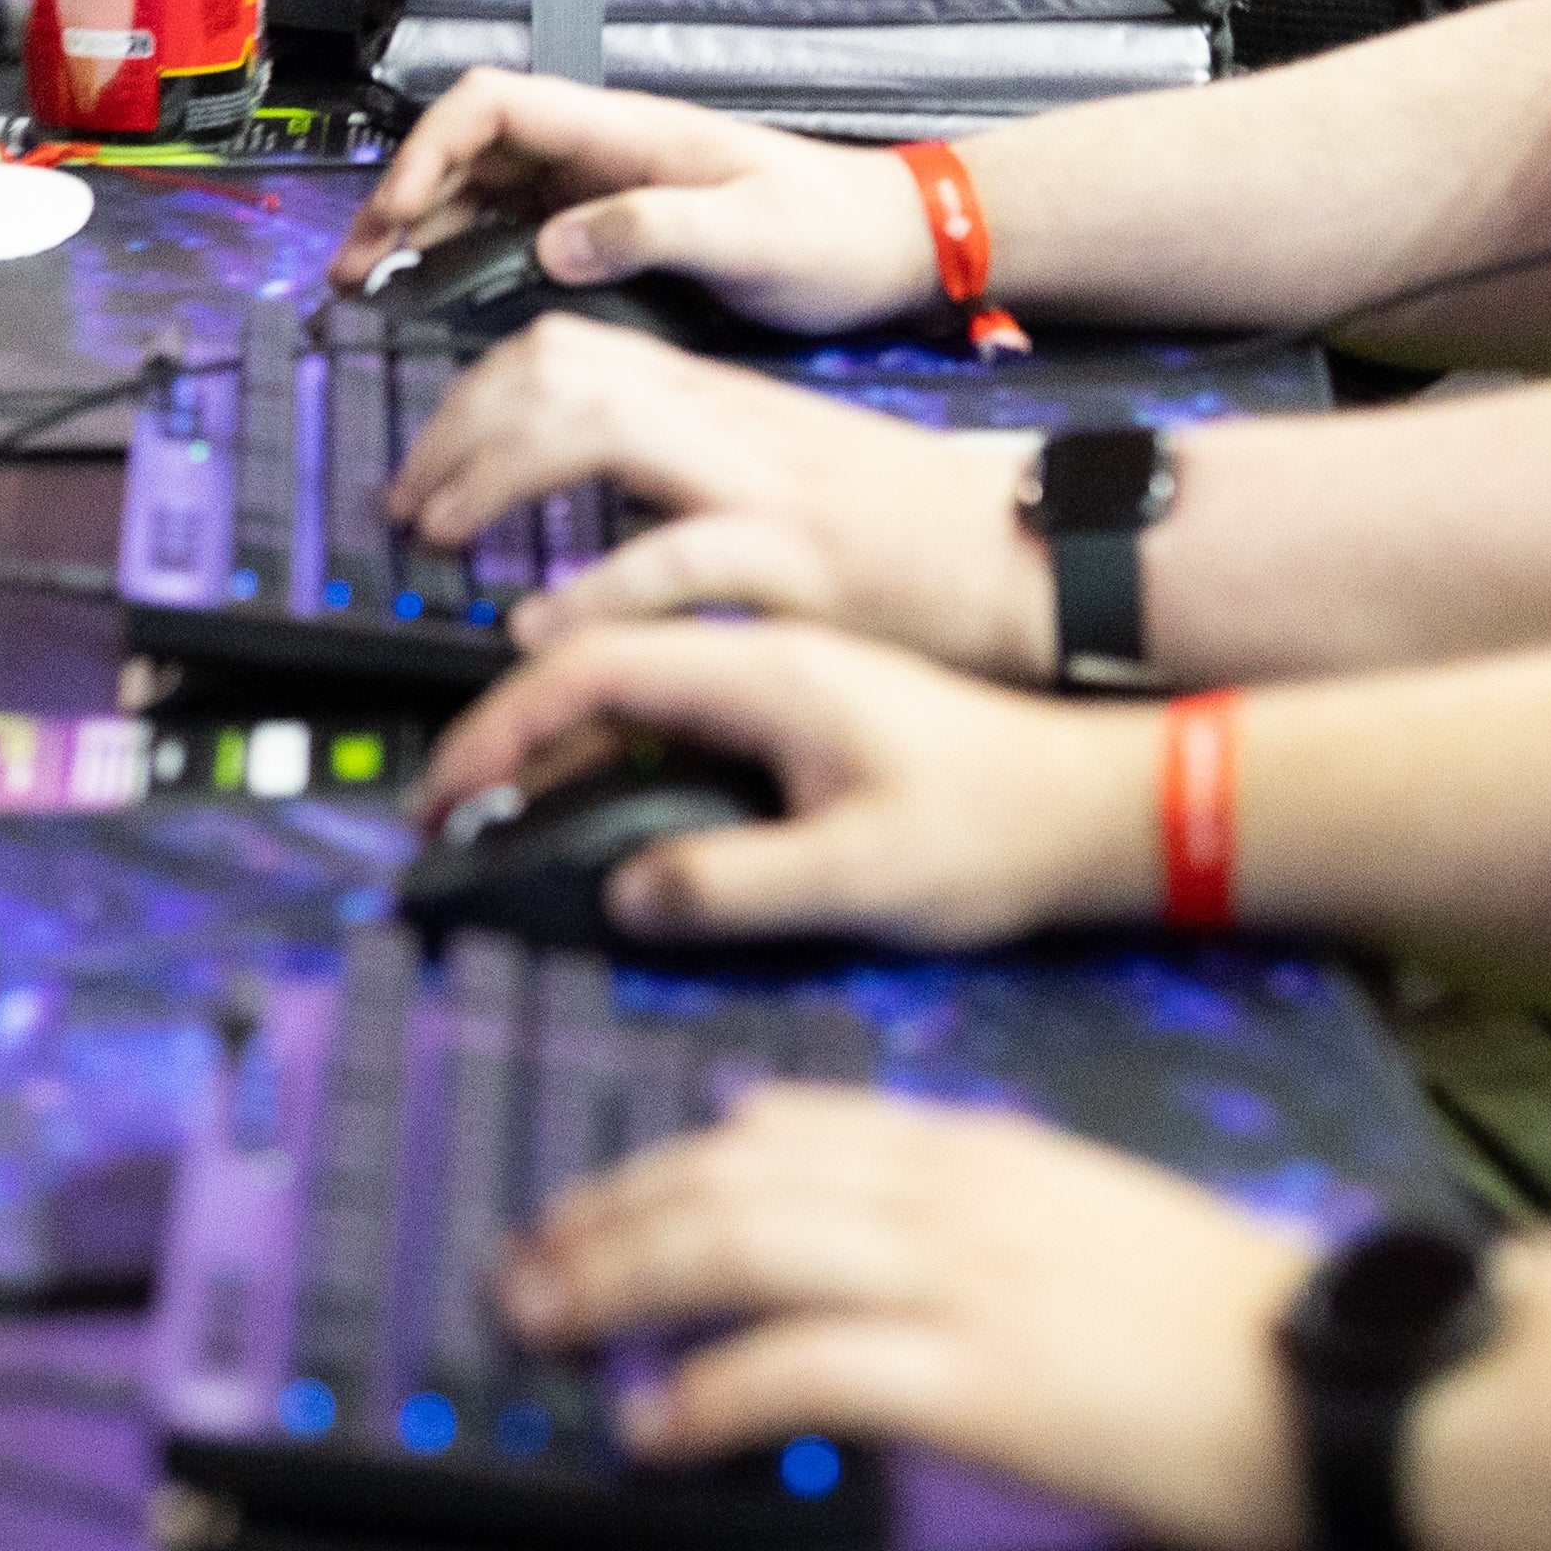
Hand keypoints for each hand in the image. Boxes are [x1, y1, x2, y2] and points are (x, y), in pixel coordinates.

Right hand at [328, 72, 942, 327]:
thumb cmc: (838, 232)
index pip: (496, 105)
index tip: (394, 217)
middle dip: (402, 197)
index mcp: (629, 129)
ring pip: (486, 189)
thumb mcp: (751, 232)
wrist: (900, 246)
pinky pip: (520, 227)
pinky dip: (467, 252)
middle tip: (354, 269)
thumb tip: (554, 243)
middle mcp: (607, 149)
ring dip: (424, 228)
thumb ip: (653, 228)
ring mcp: (608, 185)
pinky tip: (442, 292)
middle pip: (471, 147)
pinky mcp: (618, 225)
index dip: (427, 148)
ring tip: (374, 286)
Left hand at [387, 319, 1050, 678]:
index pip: (570, 346)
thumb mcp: (784, 468)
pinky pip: (682, 558)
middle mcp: (730, 424)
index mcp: (721, 402)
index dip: (474, 391)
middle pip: (562, 367)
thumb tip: (591, 488)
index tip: (429, 459)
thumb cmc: (912, 530)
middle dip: (459, 426)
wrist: (1029, 549)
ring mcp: (763, 484)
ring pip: (601, 427)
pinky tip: (543, 626)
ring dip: (497, 476)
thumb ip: (691, 463)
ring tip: (442, 536)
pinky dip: (599, 590)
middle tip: (410, 503)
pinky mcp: (802, 559)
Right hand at [420, 614, 1160, 948]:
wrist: (1101, 799)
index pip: (596, 669)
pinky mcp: (799, 708)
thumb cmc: (1000, 827)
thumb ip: (735, 885)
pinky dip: (611, 739)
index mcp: (772, 672)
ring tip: (496, 795)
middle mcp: (767, 656)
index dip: (504, 725)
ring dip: (553, 724)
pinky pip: (675, 705)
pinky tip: (592, 792)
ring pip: (632, 680)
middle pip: (597, 663)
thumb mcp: (864, 875)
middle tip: (449, 803)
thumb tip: (626, 895)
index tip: (452, 789)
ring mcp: (782, 676)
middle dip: (505, 726)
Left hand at [505, 1085, 1320, 1550]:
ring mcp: (961, 1280)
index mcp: (982, 1152)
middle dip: (607, 1214)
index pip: (785, 1124)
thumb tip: (871, 1220)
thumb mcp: (1086, 1217)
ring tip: (549, 1322)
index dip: (668, 1160)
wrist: (1341, 1369)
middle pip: (733, 1173)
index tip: (599, 1197)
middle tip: (531, 1265)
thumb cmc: (1228, 1319)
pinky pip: (802, 1369)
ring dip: (620, 1280)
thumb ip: (975, 1203)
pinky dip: (710, 1392)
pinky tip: (657, 1427)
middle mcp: (955, 1195)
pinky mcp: (977, 1379)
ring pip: (740, 1243)